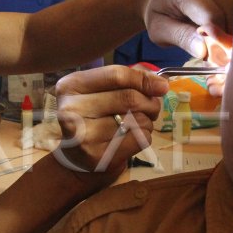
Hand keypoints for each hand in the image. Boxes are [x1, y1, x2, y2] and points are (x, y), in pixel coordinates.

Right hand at [48, 65, 167, 180]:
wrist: (75, 155)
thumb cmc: (91, 115)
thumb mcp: (98, 90)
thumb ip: (126, 80)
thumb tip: (160, 84)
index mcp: (71, 86)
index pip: (116, 76)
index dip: (143, 80)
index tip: (161, 86)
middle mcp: (72, 110)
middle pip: (129, 98)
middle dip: (150, 102)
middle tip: (152, 108)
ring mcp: (84, 136)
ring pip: (138, 120)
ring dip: (147, 121)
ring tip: (137, 123)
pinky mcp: (98, 157)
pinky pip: (140, 139)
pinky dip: (144, 136)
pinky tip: (132, 137)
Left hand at [143, 0, 232, 59]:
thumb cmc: (159, 16)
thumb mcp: (160, 31)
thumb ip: (182, 38)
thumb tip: (205, 51)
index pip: (212, 15)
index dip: (218, 39)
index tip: (217, 59)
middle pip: (230, 13)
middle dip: (226, 38)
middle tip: (218, 59)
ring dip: (232, 34)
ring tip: (218, 49)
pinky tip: (222, 39)